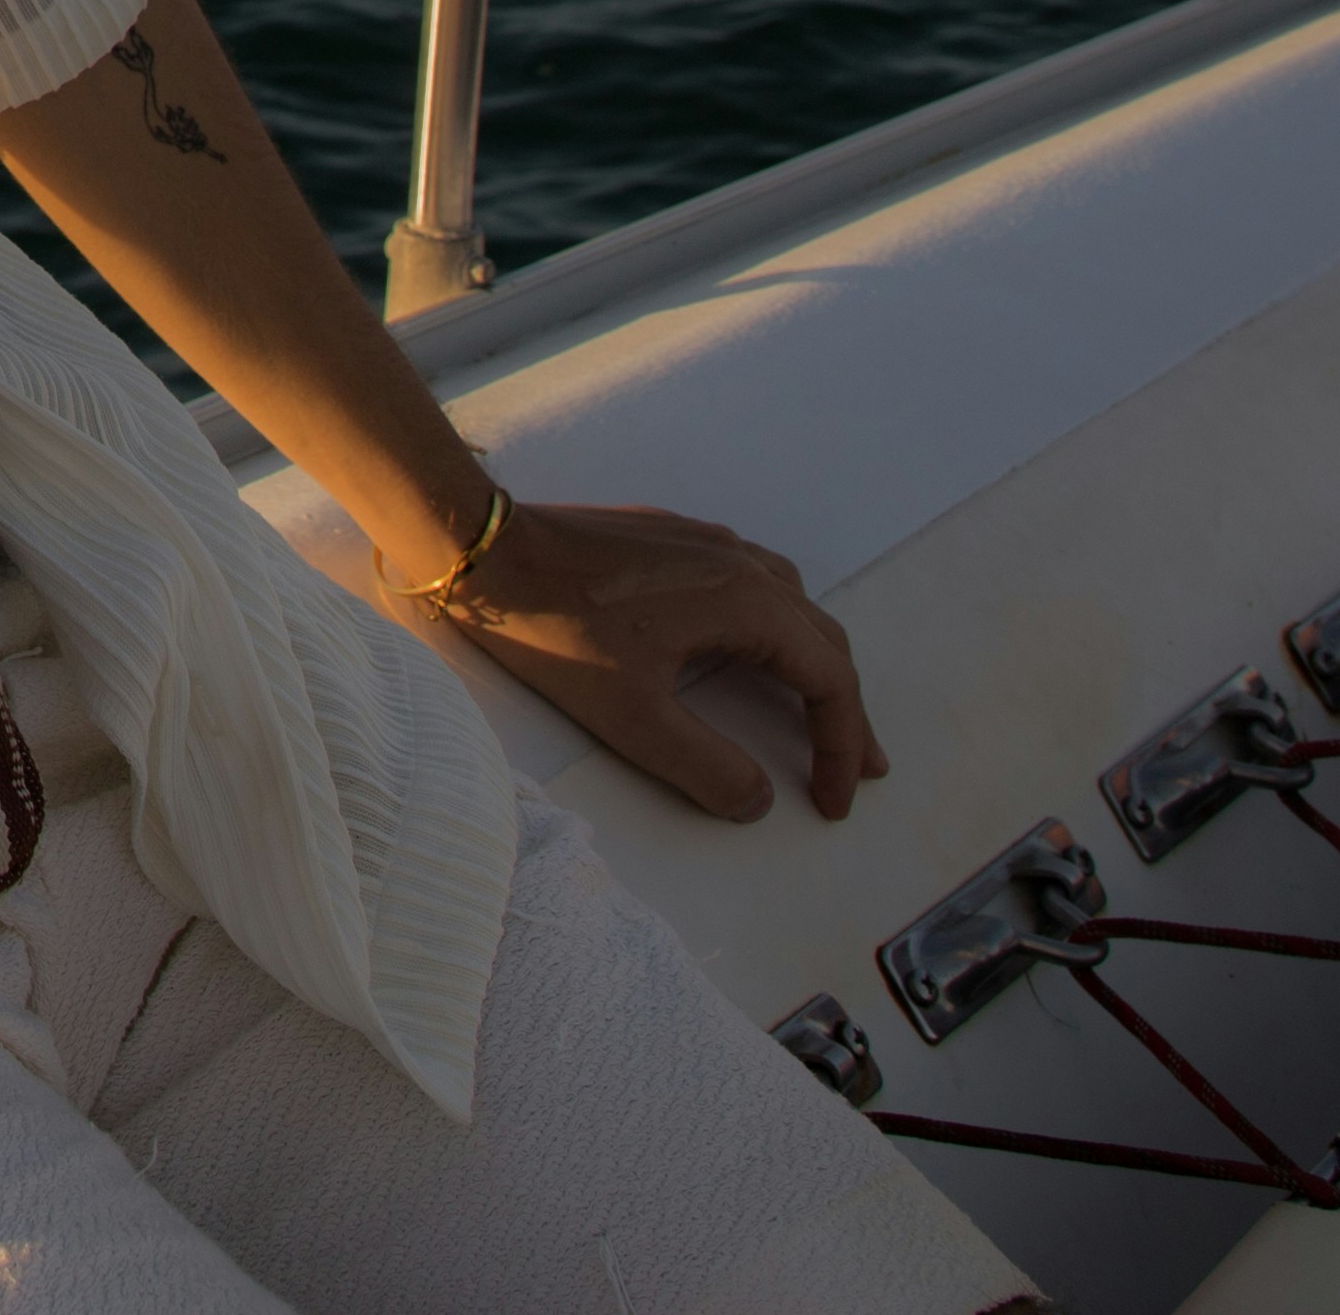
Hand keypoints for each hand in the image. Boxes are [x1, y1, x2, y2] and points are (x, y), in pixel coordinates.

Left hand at [388, 498, 885, 824]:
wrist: (483, 550)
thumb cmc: (556, 631)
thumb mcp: (633, 718)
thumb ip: (706, 766)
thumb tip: (760, 799)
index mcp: (746, 603)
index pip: (829, 679)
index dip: (841, 745)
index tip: (834, 801)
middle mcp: (738, 563)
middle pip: (821, 640)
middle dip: (843, 709)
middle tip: (856, 767)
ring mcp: (703, 542)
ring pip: (787, 604)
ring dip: (811, 661)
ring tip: (817, 709)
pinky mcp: (667, 537)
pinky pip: (746, 581)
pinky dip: (771, 627)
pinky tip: (747, 648)